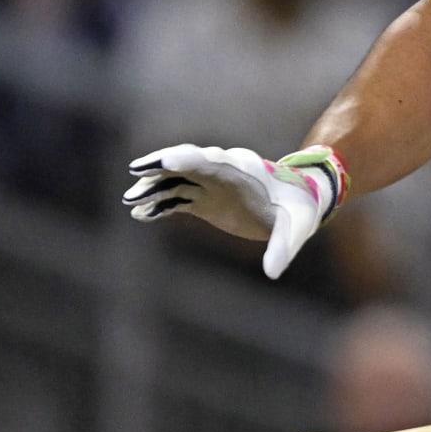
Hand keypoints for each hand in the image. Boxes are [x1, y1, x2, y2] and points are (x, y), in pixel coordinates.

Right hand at [123, 144, 347, 278]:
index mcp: (244, 170)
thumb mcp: (298, 227)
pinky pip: (176, 199)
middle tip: (136, 171)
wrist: (297, 201)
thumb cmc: (299, 209)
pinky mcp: (204, 200)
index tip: (166, 160)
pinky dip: (159, 206)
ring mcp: (210, 185)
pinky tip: (141, 215)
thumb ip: (284, 247)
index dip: (188, 158)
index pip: (213, 159)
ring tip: (131, 202)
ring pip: (176, 181)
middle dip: (162, 166)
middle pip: (187, 163)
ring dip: (154, 188)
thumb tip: (273, 273)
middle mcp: (222, 172)